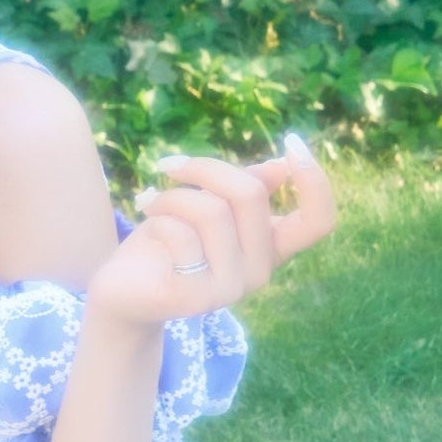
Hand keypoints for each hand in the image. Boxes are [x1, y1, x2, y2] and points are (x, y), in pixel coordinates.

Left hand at [82, 137, 337, 331]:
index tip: (292, 142)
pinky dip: (158, 217)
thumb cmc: (166, 241)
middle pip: (251, 194)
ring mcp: (229, 290)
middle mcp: (259, 272)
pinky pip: (181, 235)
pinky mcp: (195, 298)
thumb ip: (242, 188)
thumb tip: (281, 166)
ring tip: (150, 201)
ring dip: (172, 194)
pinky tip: (146, 220)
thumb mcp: (206, 205)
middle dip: (205, 168)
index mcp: (269, 246)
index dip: (315, 181)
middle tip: (169, 166)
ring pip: (211, 211)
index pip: (319, 221)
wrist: (122, 291)